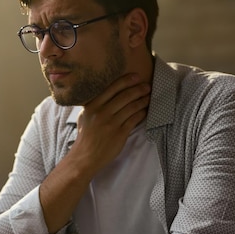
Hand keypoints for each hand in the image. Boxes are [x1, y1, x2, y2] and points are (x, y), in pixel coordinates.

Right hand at [38, 73, 149, 233]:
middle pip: (125, 96)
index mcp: (92, 106)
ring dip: (143, 100)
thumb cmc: (85, 136)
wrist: (85, 157)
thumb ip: (94, 104)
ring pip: (132, 107)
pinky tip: (146, 110)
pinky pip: (134, 120)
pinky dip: (142, 113)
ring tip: (149, 96)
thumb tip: (107, 92)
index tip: (136, 76)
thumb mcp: (85, 116)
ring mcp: (111, 123)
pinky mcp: (119, 133)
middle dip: (138, 89)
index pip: (112, 88)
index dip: (126, 80)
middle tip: (147, 86)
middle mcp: (101, 112)